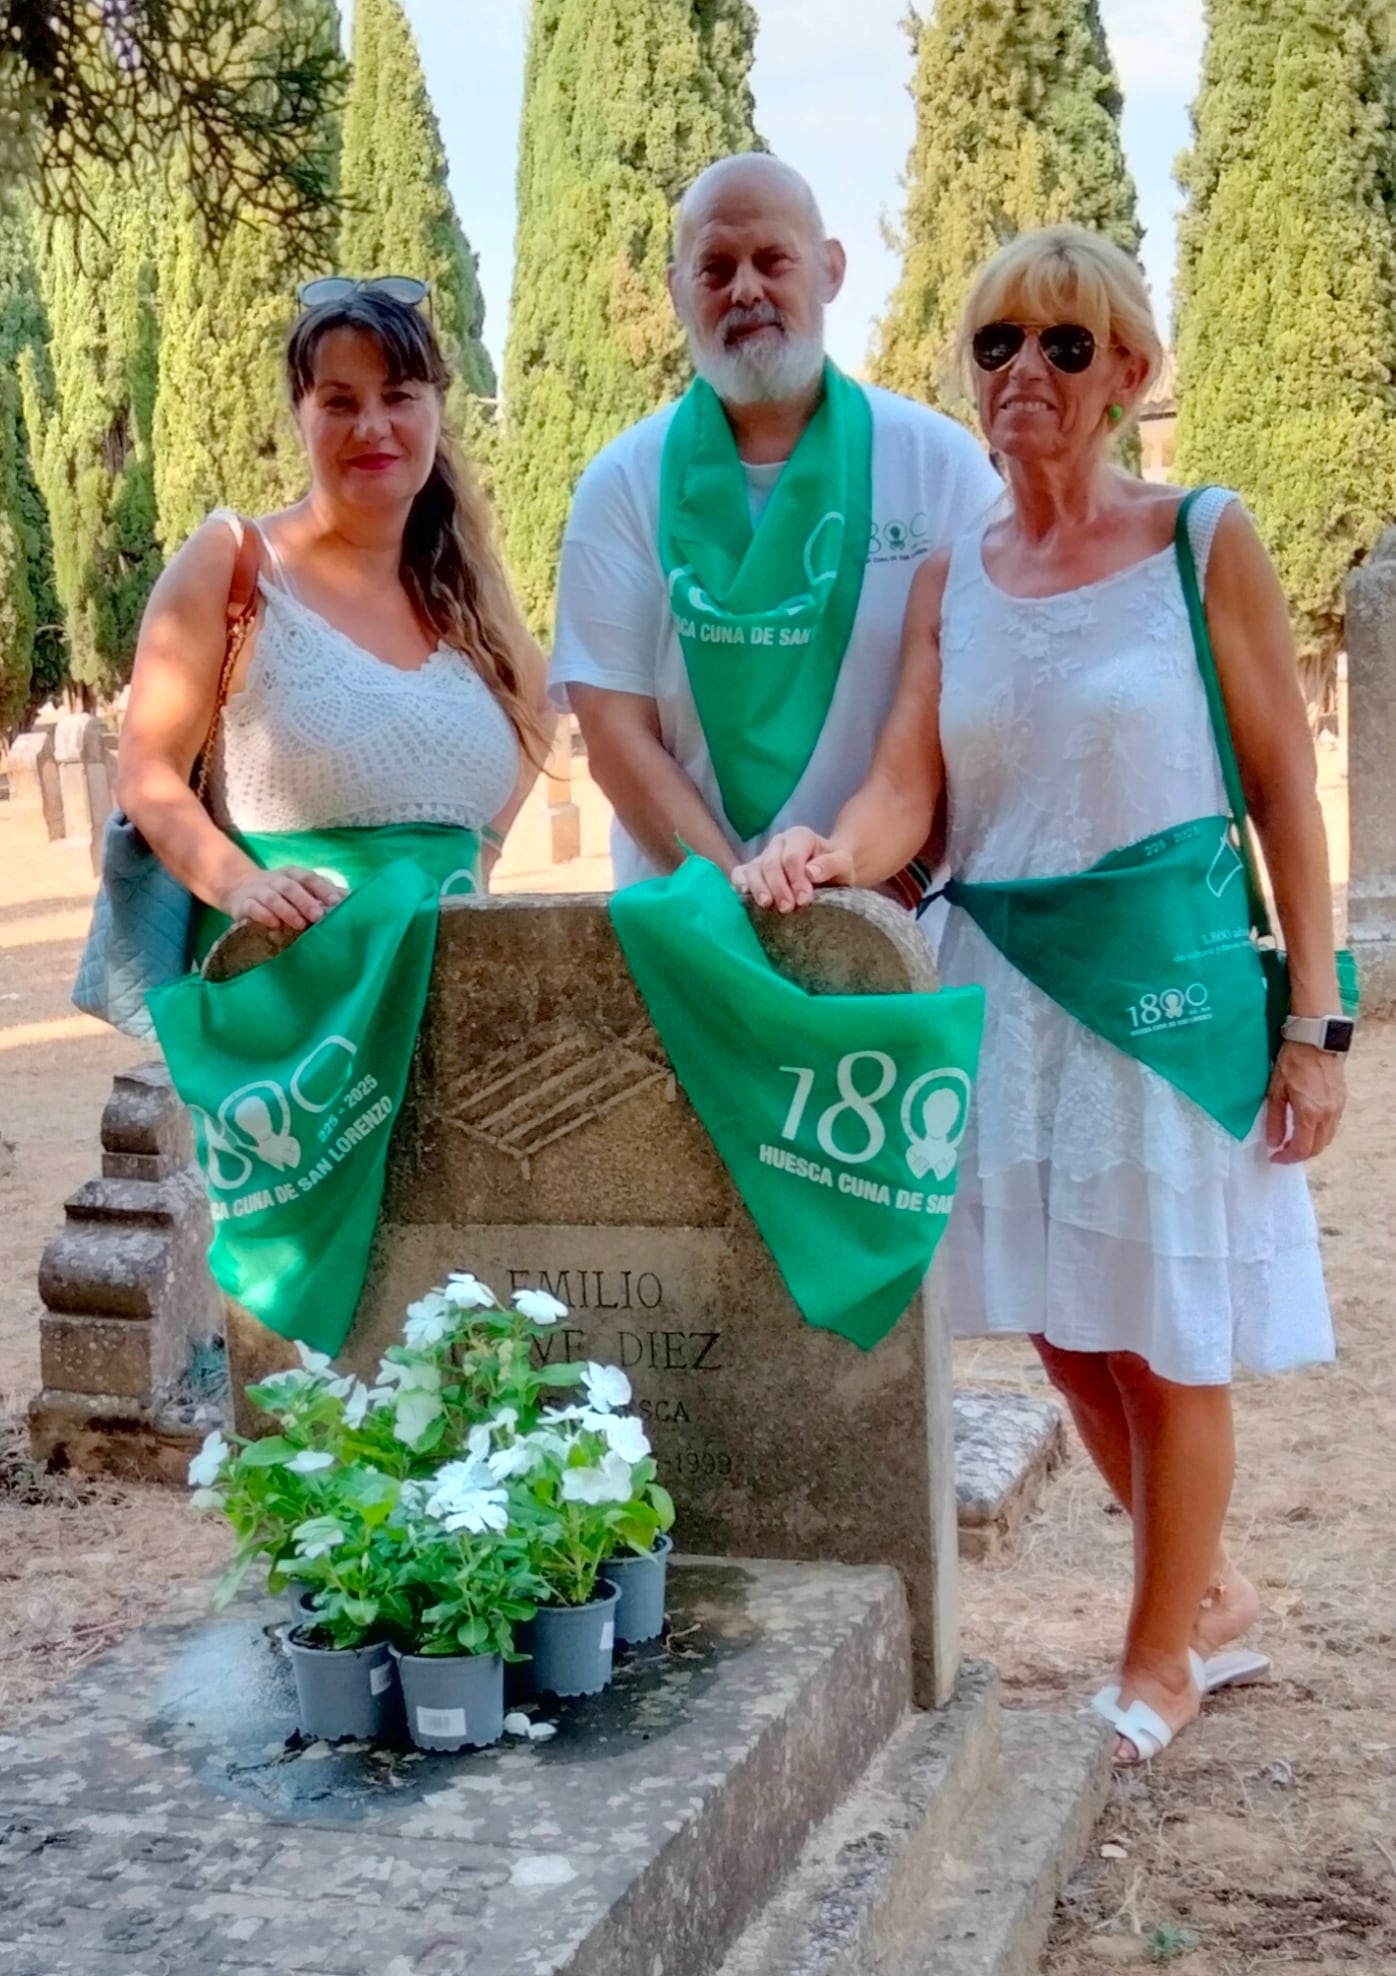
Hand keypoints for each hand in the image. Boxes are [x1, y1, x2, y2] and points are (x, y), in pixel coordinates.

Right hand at [218, 865, 345, 932]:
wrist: (239, 888)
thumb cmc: (281, 893)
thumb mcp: (300, 889)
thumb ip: (323, 894)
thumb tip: (352, 899)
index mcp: (293, 874)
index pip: (310, 878)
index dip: (323, 889)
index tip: (338, 902)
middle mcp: (276, 880)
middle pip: (291, 887)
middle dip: (306, 901)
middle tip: (318, 916)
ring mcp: (259, 891)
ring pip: (273, 897)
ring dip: (287, 910)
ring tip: (300, 924)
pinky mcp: (244, 904)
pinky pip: (253, 908)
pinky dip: (264, 916)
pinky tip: (275, 924)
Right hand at [731, 829, 855, 911]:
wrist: (825, 876)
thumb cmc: (834, 870)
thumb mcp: (843, 865)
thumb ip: (832, 865)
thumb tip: (810, 872)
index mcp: (800, 836)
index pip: (793, 857)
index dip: (797, 879)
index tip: (804, 900)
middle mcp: (778, 843)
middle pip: (771, 864)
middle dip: (778, 887)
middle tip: (787, 908)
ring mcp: (763, 855)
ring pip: (754, 869)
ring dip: (759, 888)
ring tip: (767, 905)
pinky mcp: (752, 869)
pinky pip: (740, 873)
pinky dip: (740, 883)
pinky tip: (744, 894)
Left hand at [1266, 1040, 1346, 1162]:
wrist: (1316, 1039)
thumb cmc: (1292, 1061)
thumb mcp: (1276, 1090)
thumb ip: (1275, 1119)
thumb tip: (1273, 1142)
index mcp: (1310, 1113)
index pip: (1302, 1148)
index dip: (1287, 1158)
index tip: (1274, 1157)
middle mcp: (1328, 1114)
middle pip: (1317, 1147)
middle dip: (1299, 1155)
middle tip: (1283, 1152)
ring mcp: (1337, 1107)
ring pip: (1327, 1138)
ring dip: (1311, 1145)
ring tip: (1293, 1142)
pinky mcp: (1341, 1100)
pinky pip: (1332, 1126)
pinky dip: (1320, 1134)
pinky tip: (1307, 1128)